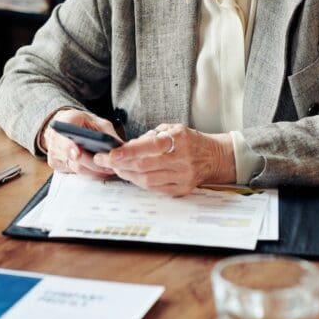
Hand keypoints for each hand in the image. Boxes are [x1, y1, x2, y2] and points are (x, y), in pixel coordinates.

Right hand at [42, 108, 122, 178]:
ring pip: (76, 168)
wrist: (66, 124)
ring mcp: (54, 154)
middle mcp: (55, 140)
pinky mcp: (57, 164)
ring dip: (94, 170)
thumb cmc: (82, 122)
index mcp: (64, 124)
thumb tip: (120, 147)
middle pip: (74, 159)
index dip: (70, 147)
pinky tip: (99, 169)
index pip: (64, 138)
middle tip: (110, 167)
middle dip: (94, 164)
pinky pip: (74, 172)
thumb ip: (106, 133)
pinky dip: (88, 172)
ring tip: (109, 169)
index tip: (79, 152)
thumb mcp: (96, 121)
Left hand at [93, 124, 234, 195]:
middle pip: (144, 166)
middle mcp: (181, 159)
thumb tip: (127, 146)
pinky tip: (131, 176)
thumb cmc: (189, 140)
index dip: (127, 152)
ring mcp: (183, 176)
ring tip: (115, 168)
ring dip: (127, 175)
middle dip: (120, 164)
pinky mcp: (182, 189)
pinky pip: (155, 189)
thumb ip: (150, 137)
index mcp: (178, 139)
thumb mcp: (172, 129)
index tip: (110, 154)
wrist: (214, 157)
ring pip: (147, 180)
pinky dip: (140, 183)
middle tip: (104, 161)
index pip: (148, 147)